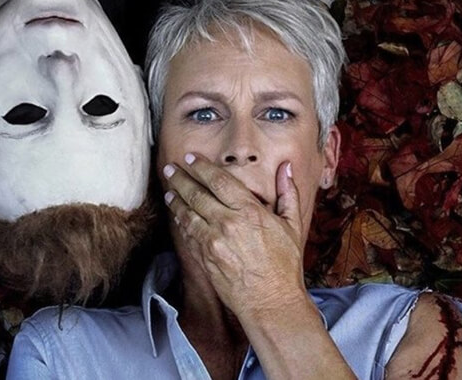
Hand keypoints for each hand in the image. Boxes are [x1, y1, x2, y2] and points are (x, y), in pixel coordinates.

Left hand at [163, 153, 308, 317]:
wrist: (270, 302)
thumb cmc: (284, 265)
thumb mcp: (292, 226)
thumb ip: (288, 193)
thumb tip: (286, 168)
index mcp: (249, 211)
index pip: (219, 181)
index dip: (202, 167)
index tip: (191, 158)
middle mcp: (227, 223)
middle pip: (197, 194)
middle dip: (181, 178)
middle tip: (170, 168)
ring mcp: (213, 242)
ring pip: (187, 213)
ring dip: (176, 199)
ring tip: (169, 189)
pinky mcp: (204, 258)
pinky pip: (188, 234)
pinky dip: (180, 221)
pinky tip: (177, 214)